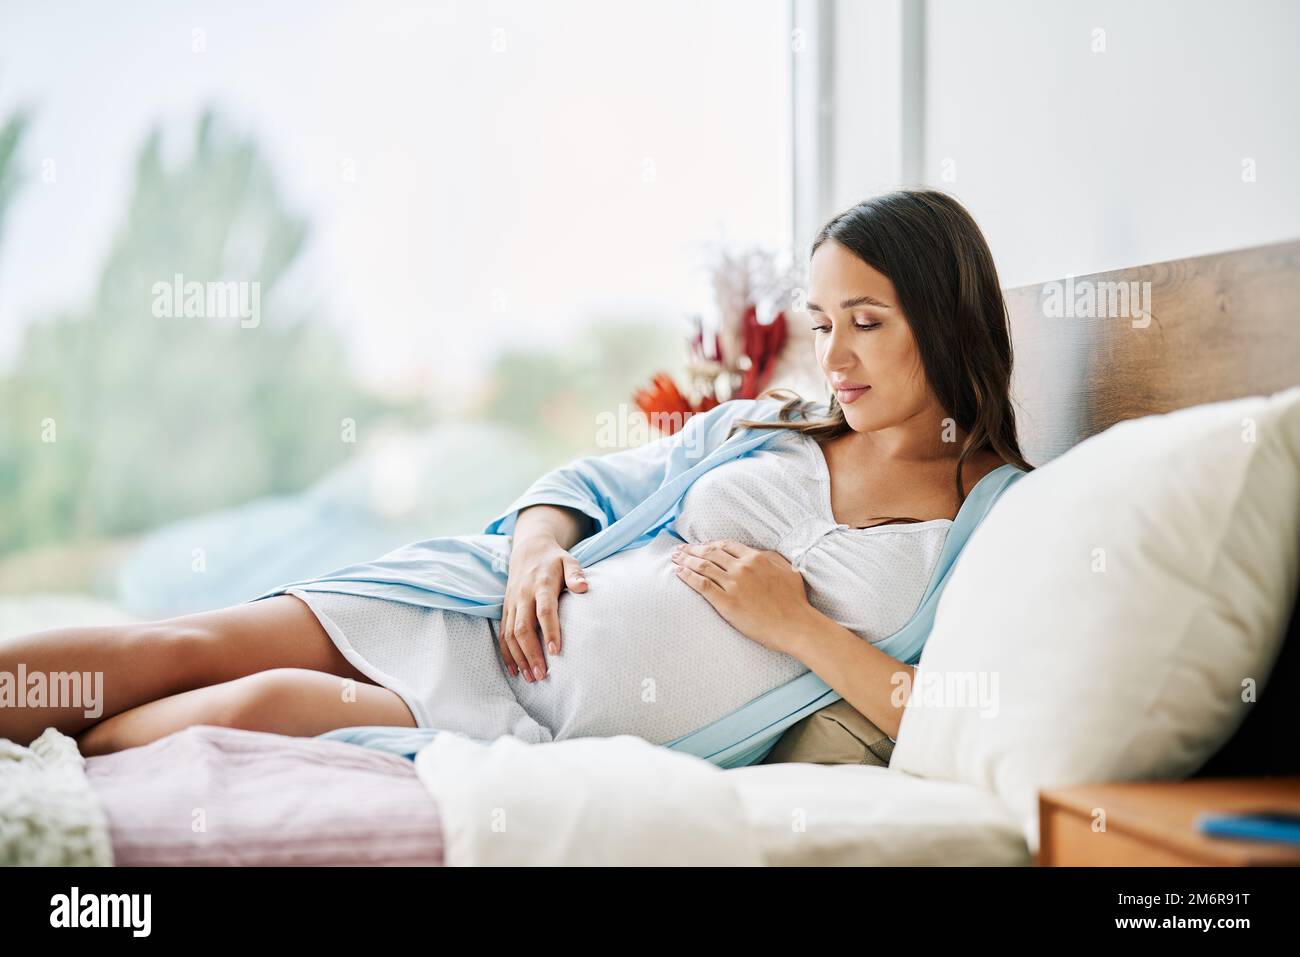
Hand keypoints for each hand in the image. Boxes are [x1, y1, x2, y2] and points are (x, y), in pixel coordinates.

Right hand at [501, 534, 587, 681]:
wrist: (528, 549)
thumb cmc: (554, 560)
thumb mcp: (568, 560)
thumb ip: (576, 574)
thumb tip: (583, 587)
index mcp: (540, 584)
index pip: (544, 610)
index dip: (549, 630)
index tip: (556, 651)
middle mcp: (523, 595)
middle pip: (523, 627)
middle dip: (531, 652)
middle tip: (541, 674)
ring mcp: (512, 603)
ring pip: (510, 634)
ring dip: (518, 657)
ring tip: (530, 677)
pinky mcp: (506, 609)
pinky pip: (502, 633)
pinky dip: (507, 653)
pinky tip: (515, 670)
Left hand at [670, 539, 813, 653]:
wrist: (795, 625)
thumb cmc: (794, 601)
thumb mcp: (787, 570)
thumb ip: (770, 558)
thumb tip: (758, 553)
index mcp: (756, 558)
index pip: (726, 546)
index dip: (710, 544)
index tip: (700, 545)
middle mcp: (742, 568)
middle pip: (710, 553)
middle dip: (692, 549)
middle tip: (679, 549)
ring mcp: (733, 584)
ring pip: (703, 566)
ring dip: (686, 560)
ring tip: (675, 558)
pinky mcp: (726, 602)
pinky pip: (702, 585)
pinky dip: (688, 577)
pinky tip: (679, 573)